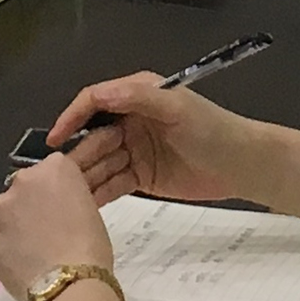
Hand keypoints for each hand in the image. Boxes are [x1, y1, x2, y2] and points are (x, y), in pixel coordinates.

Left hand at [0, 147, 116, 296]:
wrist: (68, 283)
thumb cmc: (90, 247)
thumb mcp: (90, 209)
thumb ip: (68, 197)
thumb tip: (56, 207)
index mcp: (54, 168)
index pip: (54, 168)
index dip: (59, 189)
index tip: (65, 207)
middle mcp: (23, 179)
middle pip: (26, 185)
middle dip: (33, 202)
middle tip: (47, 229)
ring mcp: (0, 207)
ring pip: (8, 209)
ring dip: (17, 222)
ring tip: (33, 249)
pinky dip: (6, 242)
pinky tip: (20, 260)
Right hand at [43, 73, 263, 206]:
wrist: (244, 166)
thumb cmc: (213, 130)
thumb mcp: (178, 108)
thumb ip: (139, 98)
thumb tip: (98, 94)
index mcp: (138, 95)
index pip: (95, 101)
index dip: (72, 117)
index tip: (56, 138)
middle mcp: (131, 120)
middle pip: (92, 134)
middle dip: (75, 152)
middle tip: (55, 177)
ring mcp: (134, 150)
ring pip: (99, 162)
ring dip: (82, 176)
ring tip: (62, 196)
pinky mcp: (141, 177)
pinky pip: (112, 184)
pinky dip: (97, 193)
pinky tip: (81, 206)